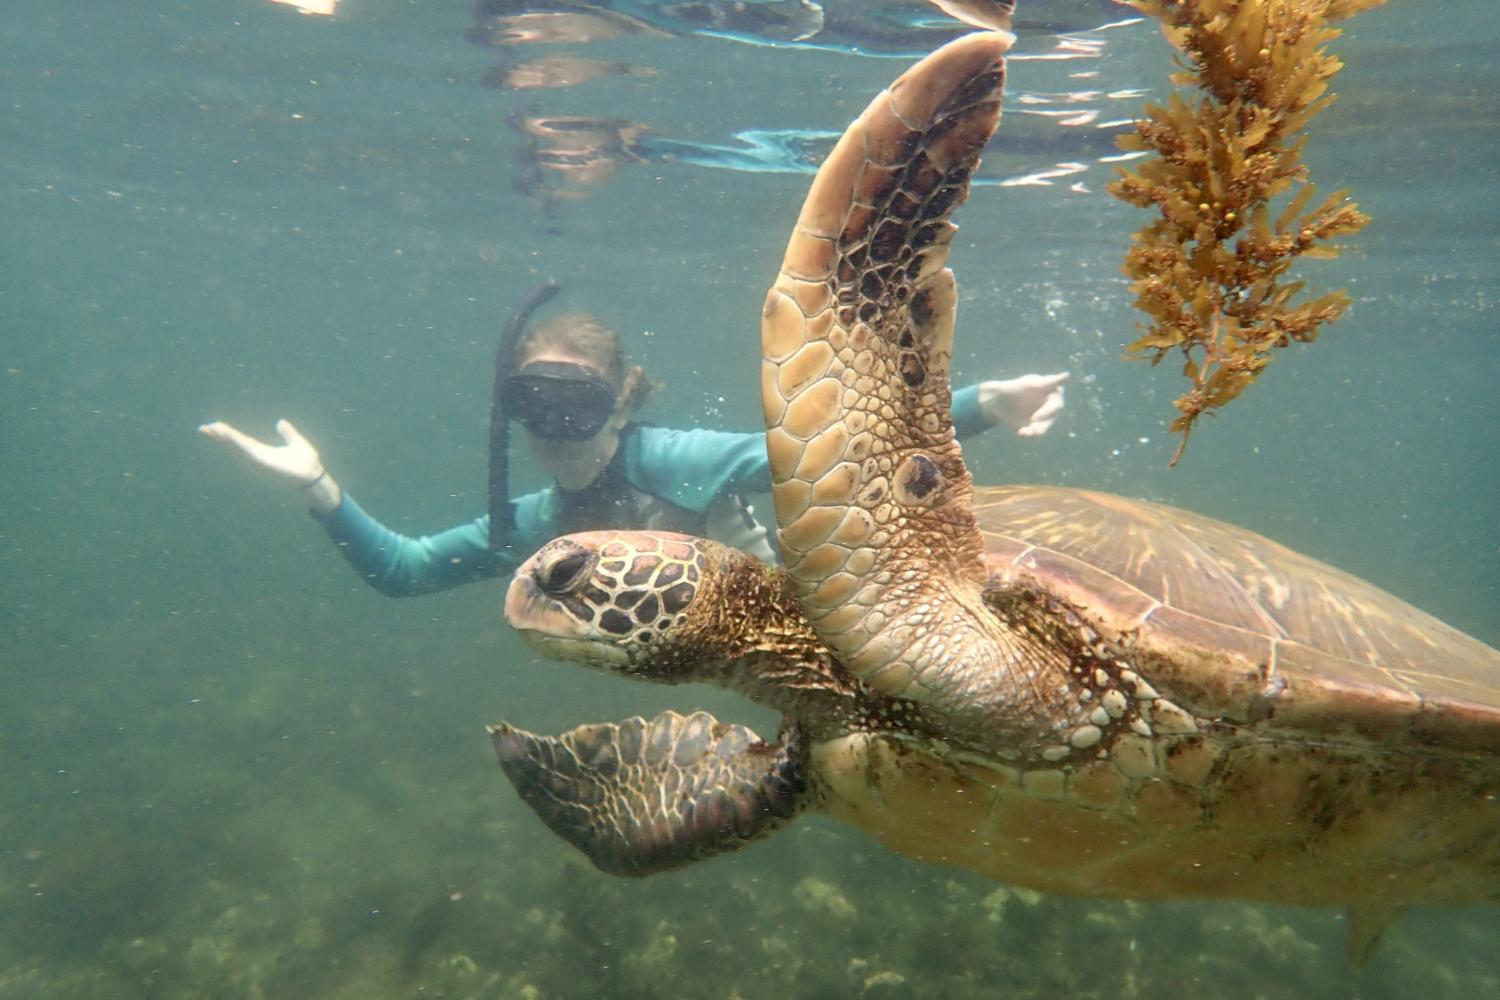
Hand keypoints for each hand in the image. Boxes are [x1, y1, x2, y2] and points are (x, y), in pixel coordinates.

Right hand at [199, 418, 341, 512]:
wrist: (314, 476)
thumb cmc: (306, 463)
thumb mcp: (295, 442)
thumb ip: (287, 433)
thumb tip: (280, 422)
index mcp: (263, 452)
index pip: (241, 442)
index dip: (228, 435)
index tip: (214, 427)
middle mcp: (257, 458)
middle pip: (234, 446)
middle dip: (219, 437)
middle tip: (202, 428)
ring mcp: (259, 461)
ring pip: (237, 448)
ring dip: (224, 438)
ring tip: (210, 429)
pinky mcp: (263, 463)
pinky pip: (247, 451)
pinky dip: (236, 443)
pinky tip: (226, 436)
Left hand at [978, 371, 1069, 437]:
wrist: (997, 402)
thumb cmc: (1014, 388)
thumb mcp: (1028, 384)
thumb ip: (1048, 382)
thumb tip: (1067, 375)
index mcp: (1051, 392)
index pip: (1055, 401)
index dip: (1048, 410)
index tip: (1038, 416)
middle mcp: (1050, 405)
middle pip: (1052, 415)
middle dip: (1043, 418)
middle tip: (1032, 420)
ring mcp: (1043, 416)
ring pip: (1044, 426)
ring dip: (1036, 430)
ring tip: (1024, 432)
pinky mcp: (1035, 426)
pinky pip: (1035, 433)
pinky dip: (1028, 434)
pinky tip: (1020, 433)